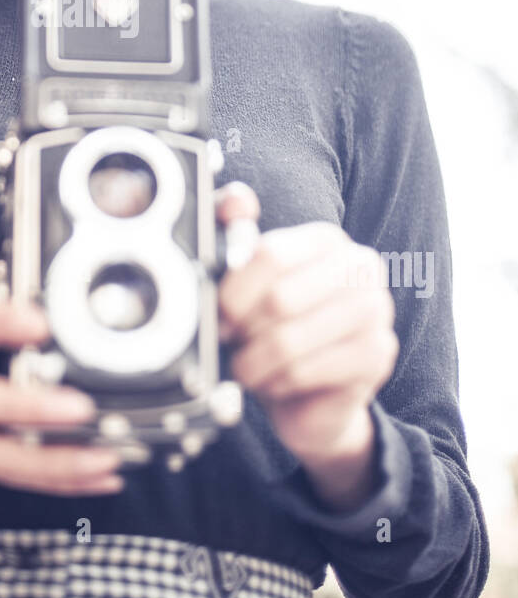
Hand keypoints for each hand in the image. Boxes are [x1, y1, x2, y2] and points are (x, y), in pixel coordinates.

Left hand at [215, 184, 398, 473]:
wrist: (311, 396)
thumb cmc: (275, 330)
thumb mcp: (249, 284)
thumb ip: (237, 236)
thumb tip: (236, 201)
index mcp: (327, 240)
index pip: (270, 255)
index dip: (233, 292)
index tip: (219, 316)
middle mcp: (360, 267)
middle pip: (279, 298)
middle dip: (243, 330)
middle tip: (231, 345)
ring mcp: (376, 310)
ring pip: (290, 339)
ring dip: (256, 362)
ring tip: (248, 368)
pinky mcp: (378, 354)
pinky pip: (307, 371)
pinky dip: (277, 383)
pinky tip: (274, 383)